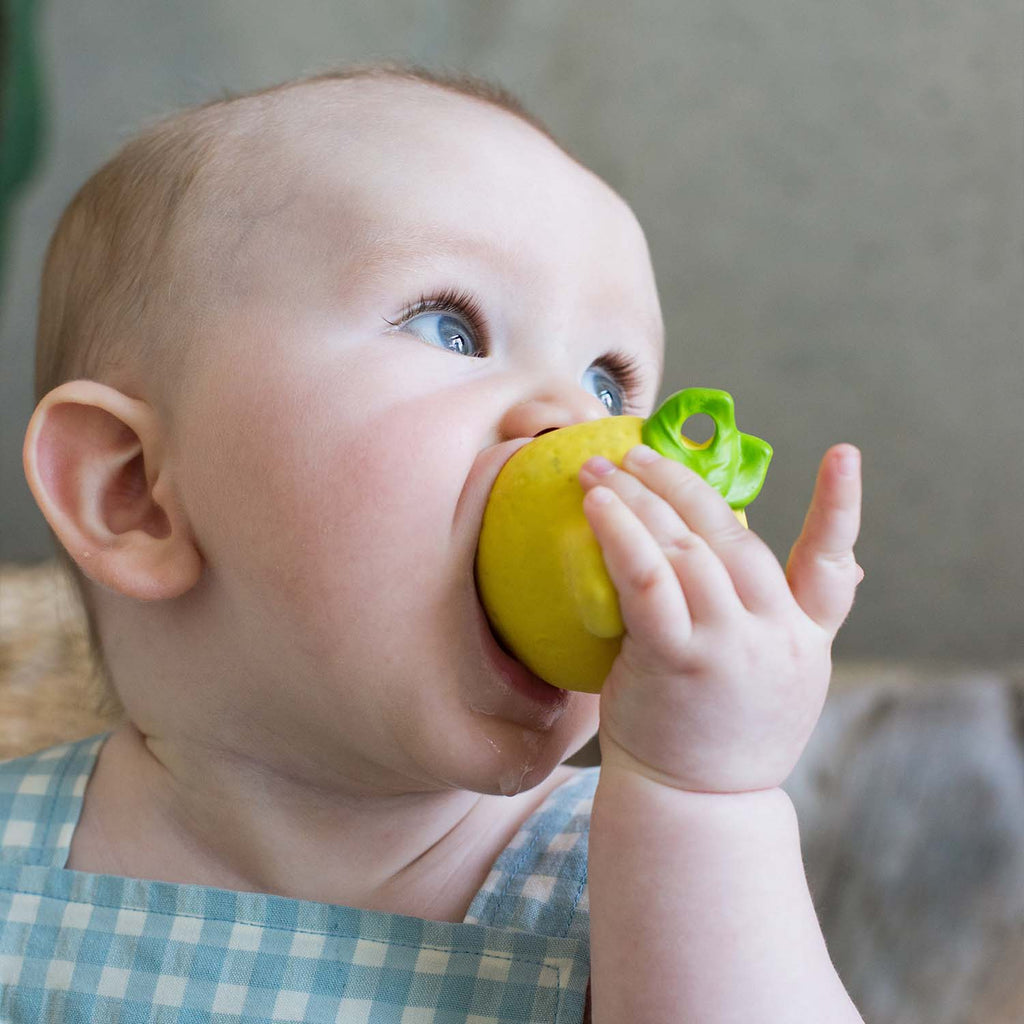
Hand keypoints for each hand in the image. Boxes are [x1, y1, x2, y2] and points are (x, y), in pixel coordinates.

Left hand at [579, 443, 861, 793]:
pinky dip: (622, 534)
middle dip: (682, 484)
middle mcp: (777, 634)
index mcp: (803, 637)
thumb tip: (821, 567)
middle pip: (732, 536)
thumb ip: (789, 624)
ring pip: (687, 547)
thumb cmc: (720, 737)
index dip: (841, 508)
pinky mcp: (680, 659)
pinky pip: (649, 579)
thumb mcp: (778, 683)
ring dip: (639, 498)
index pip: (833, 566)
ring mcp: (732, 645)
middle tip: (637, 452)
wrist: (694, 808)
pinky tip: (595, 506)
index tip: (845, 455)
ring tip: (599, 470)